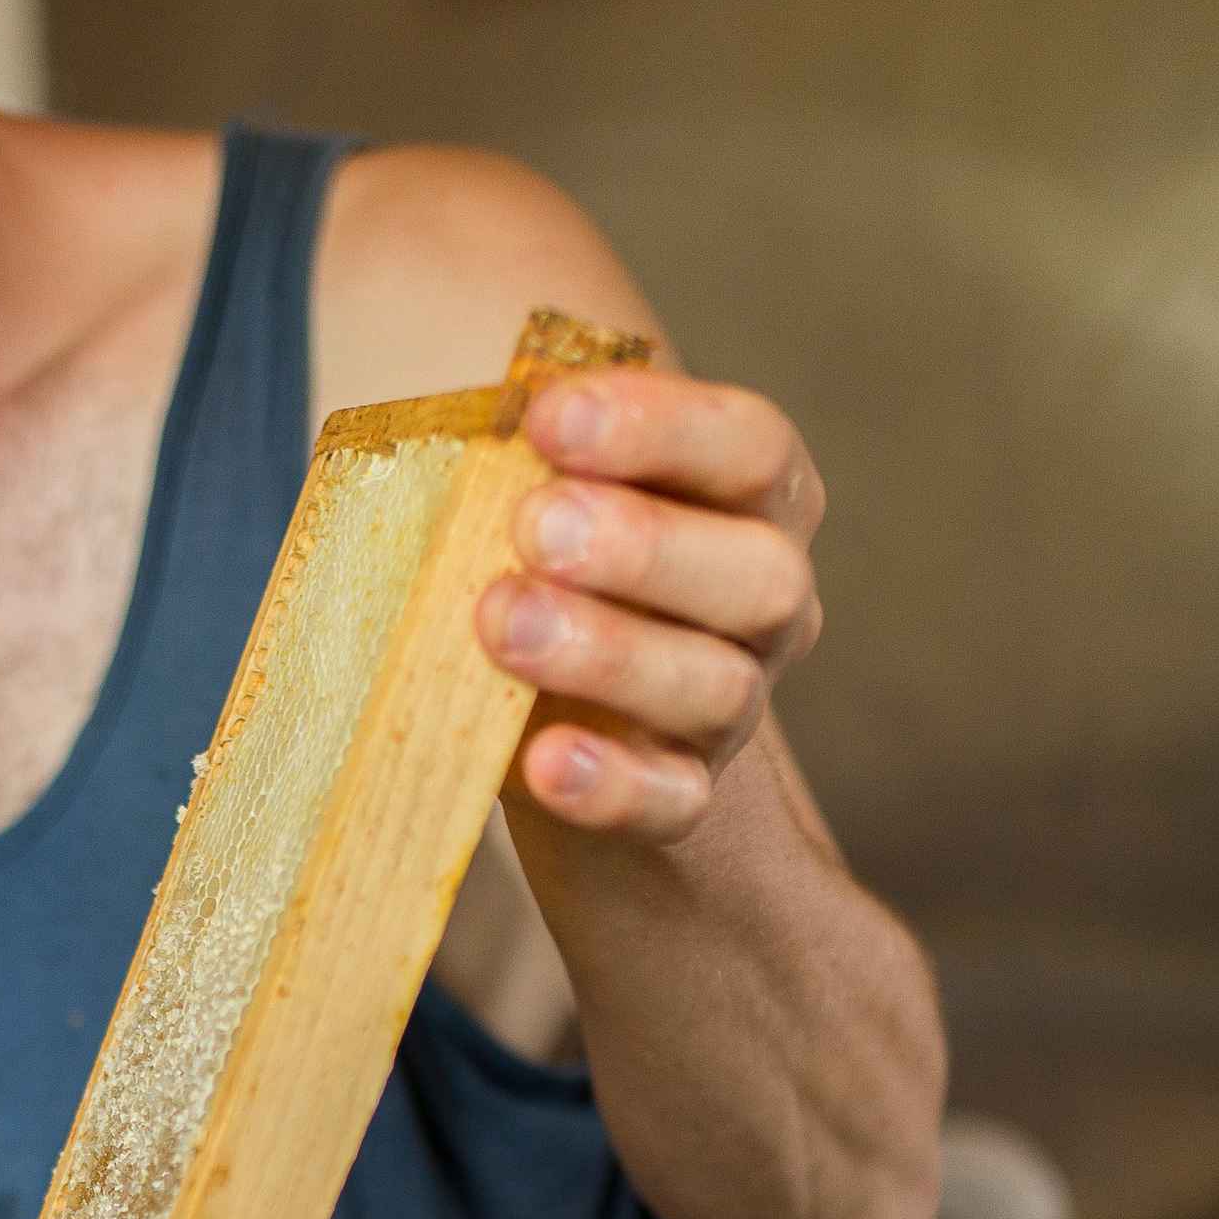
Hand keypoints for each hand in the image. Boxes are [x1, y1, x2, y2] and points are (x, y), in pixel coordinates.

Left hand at [481, 365, 825, 843]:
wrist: (542, 728)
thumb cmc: (534, 567)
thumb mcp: (524, 494)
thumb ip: (511, 453)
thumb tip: (453, 418)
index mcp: (746, 498)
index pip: (749, 446)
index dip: (661, 426)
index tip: (549, 417)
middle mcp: (764, 600)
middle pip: (760, 571)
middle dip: (645, 545)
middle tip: (534, 527)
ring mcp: (732, 707)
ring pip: (717, 686)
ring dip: (609, 652)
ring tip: (502, 622)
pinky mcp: (680, 797)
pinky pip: (670, 802)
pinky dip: (608, 786)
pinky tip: (541, 760)